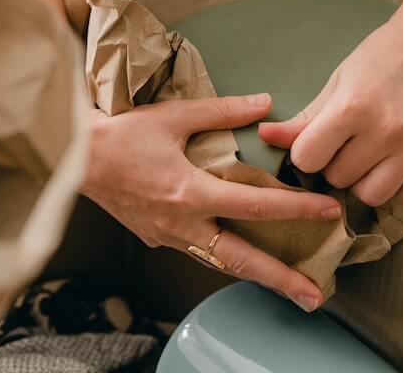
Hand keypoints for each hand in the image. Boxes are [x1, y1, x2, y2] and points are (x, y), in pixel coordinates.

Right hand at [82, 93, 341, 310]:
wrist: (73, 158)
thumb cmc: (121, 134)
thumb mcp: (174, 116)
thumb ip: (223, 112)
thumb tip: (264, 104)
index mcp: (190, 193)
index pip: (256, 206)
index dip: (297, 209)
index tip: (329, 211)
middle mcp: (181, 225)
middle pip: (242, 260)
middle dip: (281, 280)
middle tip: (315, 297)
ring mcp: (167, 237)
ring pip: (220, 262)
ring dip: (256, 276)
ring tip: (288, 287)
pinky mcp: (155, 237)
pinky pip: (198, 252)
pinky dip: (225, 257)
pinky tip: (241, 256)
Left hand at [258, 11, 402, 206]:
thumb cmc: (380, 58)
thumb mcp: (337, 83)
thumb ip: (303, 118)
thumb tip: (263, 137)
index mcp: (352, 106)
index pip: (307, 159)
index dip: (306, 154)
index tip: (316, 142)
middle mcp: (386, 128)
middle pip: (339, 178)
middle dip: (335, 165)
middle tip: (347, 144)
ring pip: (373, 195)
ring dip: (364, 181)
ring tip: (369, 157)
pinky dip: (399, 186)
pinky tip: (396, 164)